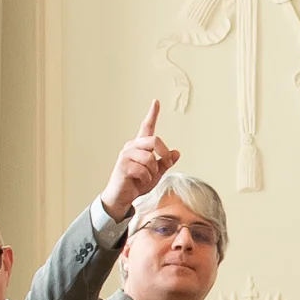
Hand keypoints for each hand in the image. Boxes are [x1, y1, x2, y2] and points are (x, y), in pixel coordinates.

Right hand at [101, 99, 179, 217]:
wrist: (122, 197)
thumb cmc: (136, 183)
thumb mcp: (156, 173)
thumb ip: (165, 163)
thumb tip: (177, 153)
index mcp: (140, 146)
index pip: (146, 127)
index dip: (152, 114)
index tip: (156, 102)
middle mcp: (132, 147)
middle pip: (154, 140)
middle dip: (164, 153)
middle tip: (165, 164)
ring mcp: (126, 155)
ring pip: (150, 158)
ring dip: (153, 172)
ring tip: (147, 178)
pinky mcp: (122, 165)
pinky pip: (143, 170)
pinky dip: (146, 179)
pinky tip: (139, 182)